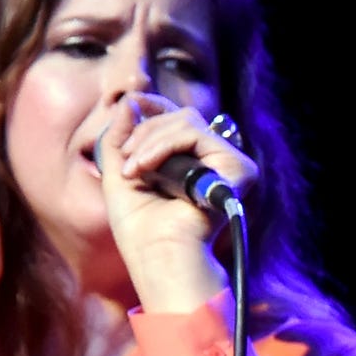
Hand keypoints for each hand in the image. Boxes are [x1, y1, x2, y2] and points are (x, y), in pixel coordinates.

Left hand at [94, 94, 258, 309]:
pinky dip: (163, 145)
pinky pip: (194, 134)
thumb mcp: (119, 174)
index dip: (156, 107)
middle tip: (127, 164)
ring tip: (134, 171)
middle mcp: (216, 162)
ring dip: (150, 141)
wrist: (158, 256)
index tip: (131, 105)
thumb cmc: (140, 230)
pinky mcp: (237, 169)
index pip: (180, 119)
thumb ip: (119, 137)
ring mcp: (229, 165)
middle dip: (145, 131)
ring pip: (188, 121)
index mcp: (194, 163)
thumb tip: (128, 99)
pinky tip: (147, 169)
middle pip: (182, 116)